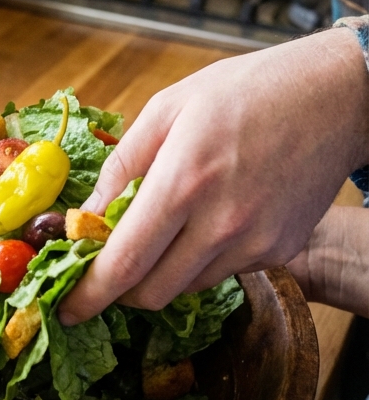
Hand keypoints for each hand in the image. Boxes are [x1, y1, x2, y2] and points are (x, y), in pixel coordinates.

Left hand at [60, 28, 368, 323]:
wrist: (332, 97)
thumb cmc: (245, 91)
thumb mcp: (168, 109)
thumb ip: (122, 166)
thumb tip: (84, 216)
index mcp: (184, 182)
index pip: (124, 264)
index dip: (89, 295)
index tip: (67, 308)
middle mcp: (221, 224)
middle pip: (151, 292)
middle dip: (119, 289)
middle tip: (105, 268)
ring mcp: (254, 244)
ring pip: (184, 288)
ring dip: (158, 274)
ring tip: (160, 231)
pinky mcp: (278, 251)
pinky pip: (220, 274)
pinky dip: (198, 261)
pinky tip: (205, 221)